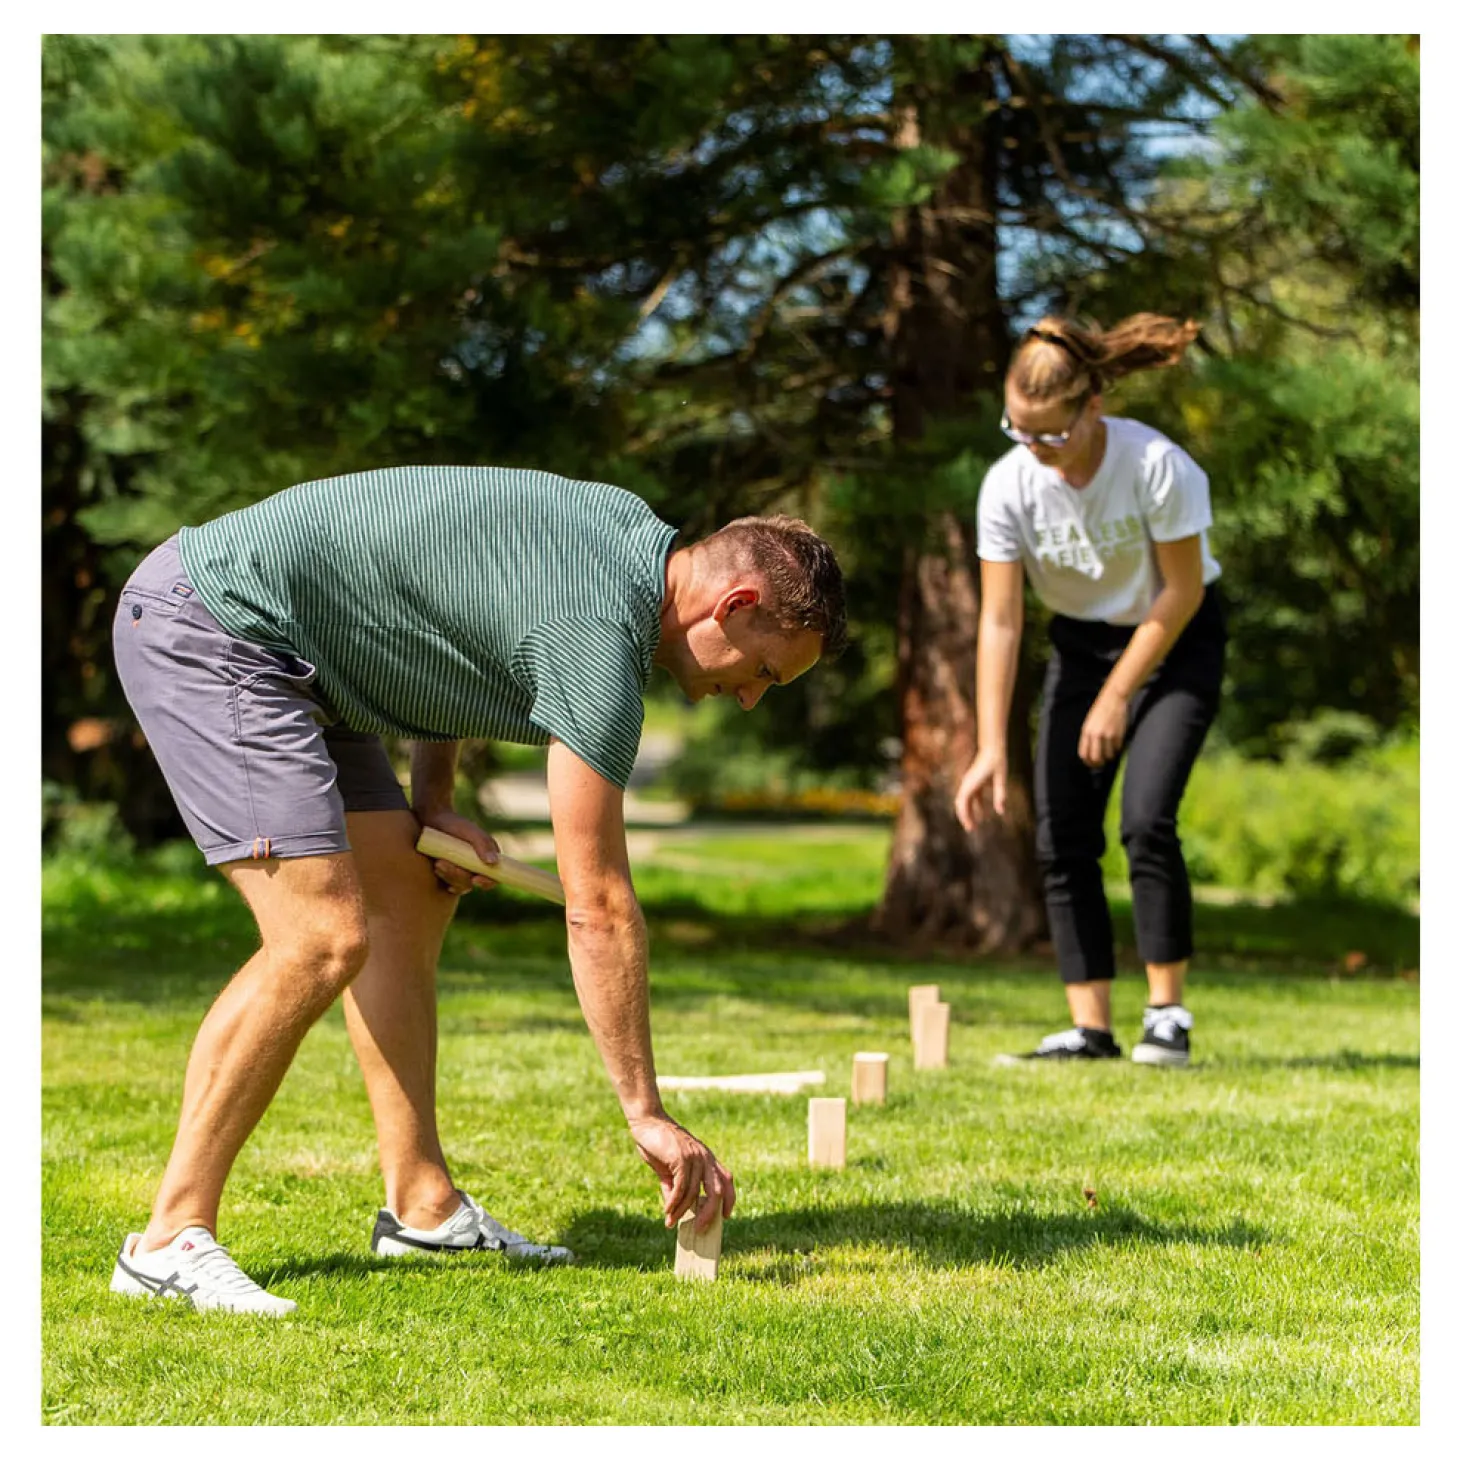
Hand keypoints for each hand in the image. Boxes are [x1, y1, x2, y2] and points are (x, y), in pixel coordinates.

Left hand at [415, 808, 501, 894]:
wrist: (433, 819)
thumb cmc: (454, 823)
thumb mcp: (470, 831)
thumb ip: (482, 844)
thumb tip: (493, 862)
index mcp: (488, 857)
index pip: (494, 877)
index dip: (487, 882)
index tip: (475, 879)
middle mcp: (477, 867)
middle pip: (473, 883)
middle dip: (458, 876)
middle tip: (441, 864)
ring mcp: (463, 871)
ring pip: (461, 885)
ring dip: (449, 877)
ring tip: (437, 863)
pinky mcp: (450, 874)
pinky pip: (451, 884)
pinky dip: (445, 879)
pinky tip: (437, 870)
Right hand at [627, 1112, 735, 1231]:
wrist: (647, 1122)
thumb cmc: (659, 1145)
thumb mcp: (669, 1169)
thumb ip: (674, 1187)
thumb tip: (673, 1211)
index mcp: (707, 1158)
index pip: (727, 1179)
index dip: (730, 1199)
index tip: (725, 1216)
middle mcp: (705, 1157)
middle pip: (717, 1191)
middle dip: (710, 1213)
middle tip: (700, 1229)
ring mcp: (695, 1157)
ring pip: (694, 1192)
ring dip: (682, 1210)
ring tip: (671, 1221)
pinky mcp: (681, 1158)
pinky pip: (681, 1186)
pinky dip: (674, 1202)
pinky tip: (667, 1210)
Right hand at [954, 747, 1008, 830]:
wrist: (992, 748)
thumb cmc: (998, 762)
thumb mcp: (1001, 779)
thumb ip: (1000, 795)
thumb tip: (1000, 811)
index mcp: (971, 783)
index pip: (962, 803)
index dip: (964, 816)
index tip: (970, 827)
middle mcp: (967, 783)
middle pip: (961, 804)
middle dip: (964, 817)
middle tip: (971, 829)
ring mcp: (969, 782)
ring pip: (964, 801)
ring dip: (968, 812)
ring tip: (974, 825)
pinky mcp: (973, 781)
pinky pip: (971, 797)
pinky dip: (974, 806)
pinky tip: (982, 814)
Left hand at [1079, 689, 1130, 767]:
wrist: (1113, 699)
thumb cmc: (1101, 710)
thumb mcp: (1089, 723)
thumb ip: (1089, 737)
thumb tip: (1091, 753)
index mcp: (1085, 732)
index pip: (1083, 754)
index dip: (1087, 762)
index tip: (1091, 764)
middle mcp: (1095, 735)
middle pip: (1095, 758)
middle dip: (1099, 764)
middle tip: (1102, 763)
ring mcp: (1107, 735)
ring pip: (1108, 755)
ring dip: (1110, 755)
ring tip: (1110, 749)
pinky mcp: (1117, 735)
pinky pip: (1117, 748)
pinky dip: (1117, 748)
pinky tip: (1116, 741)